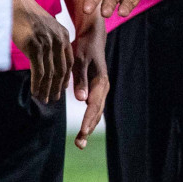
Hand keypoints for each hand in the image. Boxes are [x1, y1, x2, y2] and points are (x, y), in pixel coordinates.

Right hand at [12, 0, 71, 104]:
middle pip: (61, 69)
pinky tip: (35, 92)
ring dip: (47, 89)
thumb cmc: (25, 15)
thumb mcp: (45, 27)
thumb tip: (47, 57)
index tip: (62, 88)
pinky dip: (37, 84)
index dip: (66, 77)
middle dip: (57, 86)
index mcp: (63, 34)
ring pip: (50, 73)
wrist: (13, 3)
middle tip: (53, 98)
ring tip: (43, 99)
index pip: (69, 61)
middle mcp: (58, 39)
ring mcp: (47, 43)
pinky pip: (39, 71)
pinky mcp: (34, 46)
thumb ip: (50, 40)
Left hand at [70, 21, 108, 148]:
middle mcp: (103, 87)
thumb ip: (81, 79)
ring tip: (79, 143)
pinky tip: (83, 131)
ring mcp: (101, 90)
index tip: (82, 132)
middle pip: (97, 112)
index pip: (94, 105)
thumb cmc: (84, 47)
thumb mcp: (80, 60)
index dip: (88, 119)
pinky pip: (94, 109)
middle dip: (88, 129)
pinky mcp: (96, 90)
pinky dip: (89, 120)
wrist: (92, 37)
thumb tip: (81, 99)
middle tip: (79, 144)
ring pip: (96, 113)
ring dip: (89, 127)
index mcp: (101, 81)